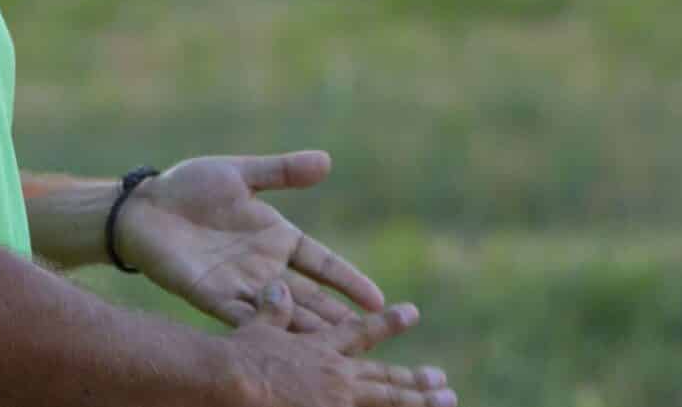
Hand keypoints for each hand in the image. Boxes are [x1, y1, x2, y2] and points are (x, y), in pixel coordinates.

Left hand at [115, 150, 390, 335]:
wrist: (144, 206)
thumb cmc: (190, 186)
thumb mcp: (240, 175)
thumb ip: (282, 171)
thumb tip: (326, 160)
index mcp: (276, 236)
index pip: (324, 263)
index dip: (350, 281)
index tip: (380, 300)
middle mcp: (264, 266)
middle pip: (310, 296)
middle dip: (338, 318)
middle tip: (372, 339)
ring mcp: (240, 284)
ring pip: (283, 313)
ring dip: (308, 331)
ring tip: (336, 350)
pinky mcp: (211, 296)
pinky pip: (243, 318)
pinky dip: (264, 329)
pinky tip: (284, 346)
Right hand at [228, 282, 457, 406]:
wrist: (234, 380)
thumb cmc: (239, 354)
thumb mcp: (256, 327)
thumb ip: (272, 310)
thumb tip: (278, 285)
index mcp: (321, 349)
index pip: (361, 332)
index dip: (388, 323)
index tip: (412, 313)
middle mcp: (336, 374)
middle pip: (384, 377)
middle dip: (415, 380)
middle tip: (443, 382)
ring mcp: (336, 401)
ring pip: (386, 401)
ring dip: (417, 401)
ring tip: (447, 401)